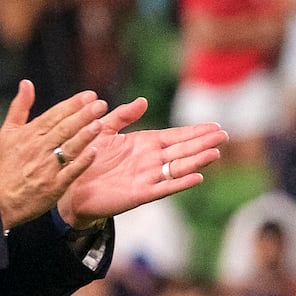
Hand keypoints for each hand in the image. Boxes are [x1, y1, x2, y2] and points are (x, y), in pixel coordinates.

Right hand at [0, 82, 105, 229]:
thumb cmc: (5, 166)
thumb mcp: (7, 132)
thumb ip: (19, 106)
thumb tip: (26, 83)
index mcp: (29, 134)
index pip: (54, 115)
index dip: (72, 104)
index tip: (89, 95)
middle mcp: (39, 149)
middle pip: (64, 128)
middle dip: (83, 115)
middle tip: (100, 104)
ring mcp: (47, 168)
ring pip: (69, 147)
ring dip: (84, 135)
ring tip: (99, 123)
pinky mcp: (53, 186)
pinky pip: (70, 172)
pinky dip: (82, 162)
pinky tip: (94, 152)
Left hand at [56, 98, 225, 227]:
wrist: (70, 186)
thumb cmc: (87, 158)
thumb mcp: (104, 130)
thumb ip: (123, 116)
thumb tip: (144, 101)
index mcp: (144, 144)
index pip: (175, 135)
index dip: (195, 131)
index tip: (215, 125)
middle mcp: (150, 160)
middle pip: (182, 149)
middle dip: (203, 142)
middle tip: (225, 135)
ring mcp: (147, 177)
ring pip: (178, 167)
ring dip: (197, 160)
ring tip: (216, 152)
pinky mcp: (139, 193)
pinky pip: (164, 187)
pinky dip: (180, 182)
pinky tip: (197, 177)